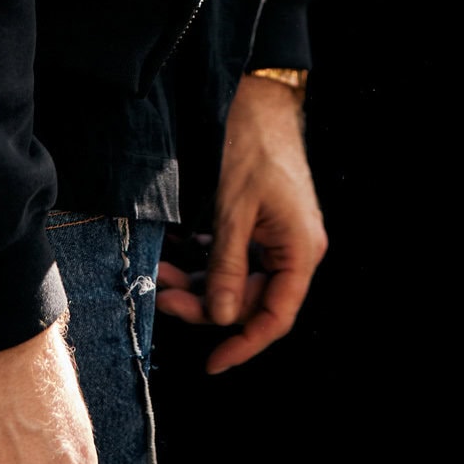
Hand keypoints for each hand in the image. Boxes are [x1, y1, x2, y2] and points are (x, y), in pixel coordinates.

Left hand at [155, 72, 326, 374]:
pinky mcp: (262, 225)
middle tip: (164, 294)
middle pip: (251, 300)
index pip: (275, 316)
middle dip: (206, 303)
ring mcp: (278, 237)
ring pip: (238, 280)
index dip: (244, 344)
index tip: (212, 364)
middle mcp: (294, 250)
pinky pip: (236, 258)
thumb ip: (227, 267)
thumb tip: (220, 318)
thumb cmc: (252, 148)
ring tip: (163, 272)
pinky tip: (179, 255)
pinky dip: (207, 261)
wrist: (258, 100)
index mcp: (300, 250)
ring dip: (201, 281)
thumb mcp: (234, 211)